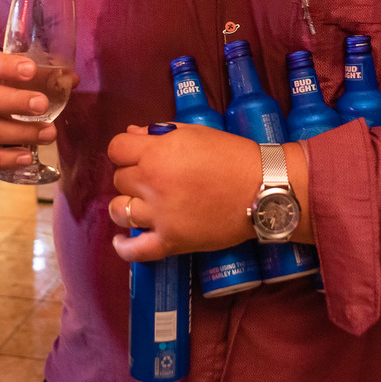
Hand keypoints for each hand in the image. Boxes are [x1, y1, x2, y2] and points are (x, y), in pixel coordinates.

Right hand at [0, 49, 71, 170]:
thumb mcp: (1, 77)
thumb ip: (36, 76)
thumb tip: (71, 79)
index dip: (6, 66)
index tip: (31, 69)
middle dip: (15, 102)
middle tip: (42, 105)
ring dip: (20, 133)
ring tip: (49, 134)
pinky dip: (4, 159)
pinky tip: (27, 157)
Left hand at [107, 124, 260, 261]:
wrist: (264, 189)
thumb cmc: (234, 156)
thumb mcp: (196, 133)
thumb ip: (160, 132)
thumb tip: (132, 134)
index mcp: (157, 153)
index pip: (116, 149)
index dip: (126, 150)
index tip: (138, 155)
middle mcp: (152, 183)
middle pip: (119, 179)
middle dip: (133, 175)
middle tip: (154, 178)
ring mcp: (159, 215)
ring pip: (119, 211)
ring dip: (127, 205)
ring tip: (142, 204)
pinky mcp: (170, 241)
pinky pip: (134, 250)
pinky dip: (124, 247)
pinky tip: (122, 240)